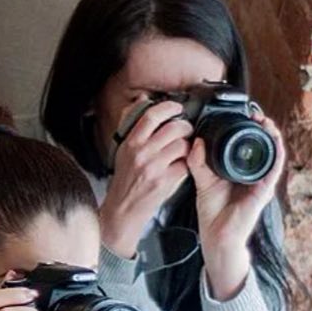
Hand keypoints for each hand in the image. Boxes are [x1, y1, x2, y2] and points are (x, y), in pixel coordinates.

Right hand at [99, 100, 192, 258]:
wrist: (122, 209)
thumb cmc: (124, 180)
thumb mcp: (122, 150)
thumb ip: (133, 125)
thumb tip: (142, 101)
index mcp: (131, 143)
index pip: (151, 116)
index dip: (168, 107)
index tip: (177, 107)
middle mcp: (142, 154)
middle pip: (174, 128)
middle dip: (186, 127)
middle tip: (186, 130)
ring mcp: (155, 168)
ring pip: (183, 145)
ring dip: (189, 145)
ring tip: (185, 149)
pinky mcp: (166, 181)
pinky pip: (186, 164)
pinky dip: (188, 163)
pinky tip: (183, 164)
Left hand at [189, 110, 284, 299]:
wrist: (217, 235)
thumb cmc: (213, 212)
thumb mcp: (202, 181)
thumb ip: (198, 162)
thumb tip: (196, 141)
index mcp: (238, 170)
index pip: (248, 145)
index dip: (249, 128)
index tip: (244, 114)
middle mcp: (253, 174)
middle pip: (263, 146)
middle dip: (263, 128)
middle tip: (256, 114)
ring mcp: (260, 182)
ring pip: (272, 154)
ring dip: (272, 136)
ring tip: (266, 122)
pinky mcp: (264, 190)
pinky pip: (274, 169)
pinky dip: (276, 154)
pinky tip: (273, 142)